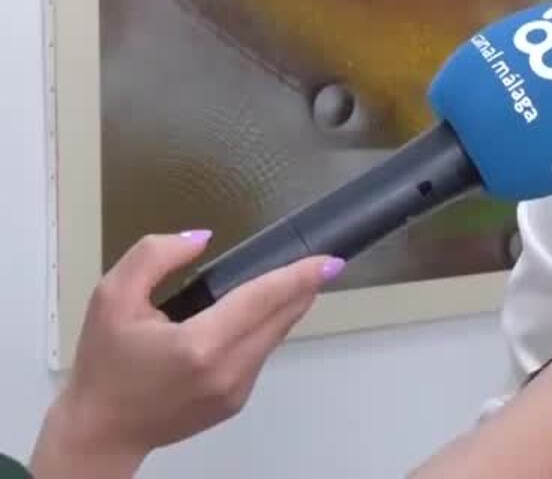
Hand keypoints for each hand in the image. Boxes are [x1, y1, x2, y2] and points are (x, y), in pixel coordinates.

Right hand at [31, 232, 336, 477]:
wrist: (100, 432)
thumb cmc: (104, 365)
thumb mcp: (111, 299)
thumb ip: (154, 257)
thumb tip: (201, 239)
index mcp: (200, 345)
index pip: (263, 299)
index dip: (300, 276)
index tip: (331, 260)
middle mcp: (228, 370)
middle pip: (280, 318)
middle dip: (299, 289)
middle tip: (312, 263)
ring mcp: (236, 391)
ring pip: (274, 338)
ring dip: (282, 310)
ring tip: (283, 285)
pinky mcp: (236, 402)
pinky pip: (260, 356)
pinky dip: (261, 333)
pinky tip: (247, 320)